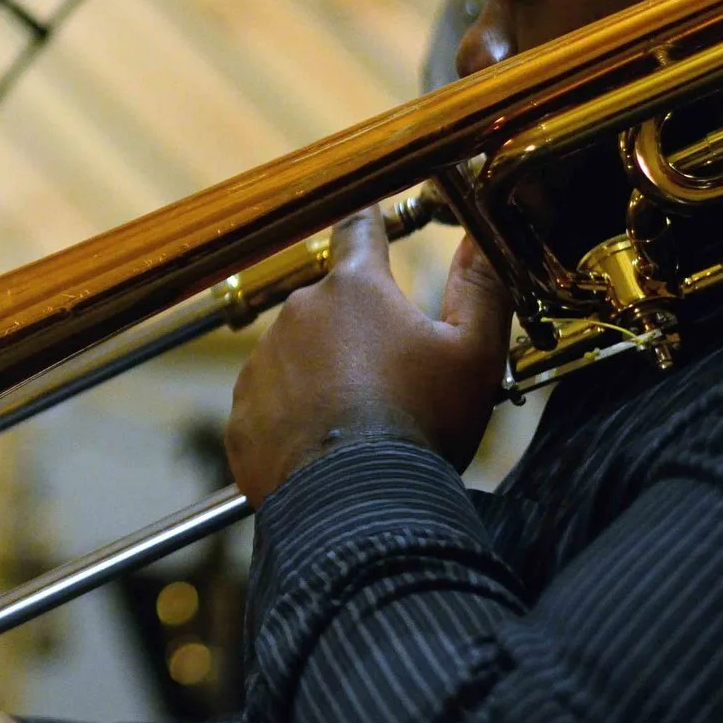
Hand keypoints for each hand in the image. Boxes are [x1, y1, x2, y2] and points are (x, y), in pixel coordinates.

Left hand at [226, 212, 510, 506]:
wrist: (357, 502)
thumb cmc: (420, 423)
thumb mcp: (472, 352)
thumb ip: (480, 285)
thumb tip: (480, 236)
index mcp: (353, 289)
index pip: (359, 232)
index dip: (370, 225)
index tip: (371, 220)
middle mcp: (297, 314)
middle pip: (331, 306)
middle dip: (357, 329)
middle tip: (394, 376)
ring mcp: (261, 365)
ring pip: (299, 356)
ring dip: (325, 375)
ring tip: (362, 421)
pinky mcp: (242, 415)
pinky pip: (272, 405)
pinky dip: (296, 418)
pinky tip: (328, 446)